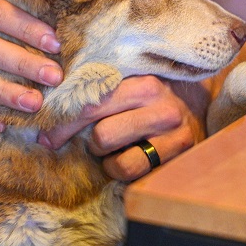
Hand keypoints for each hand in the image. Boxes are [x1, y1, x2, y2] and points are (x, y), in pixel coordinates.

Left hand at [38, 75, 206, 180]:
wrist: (202, 102)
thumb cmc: (151, 95)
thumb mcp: (129, 83)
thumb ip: (99, 90)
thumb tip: (49, 104)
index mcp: (139, 77)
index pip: (91, 101)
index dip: (61, 120)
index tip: (43, 132)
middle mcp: (157, 97)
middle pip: (98, 129)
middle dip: (72, 138)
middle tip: (55, 142)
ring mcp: (171, 125)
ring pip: (113, 153)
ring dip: (102, 156)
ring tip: (107, 148)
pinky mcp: (180, 148)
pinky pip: (131, 168)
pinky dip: (119, 168)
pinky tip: (125, 158)